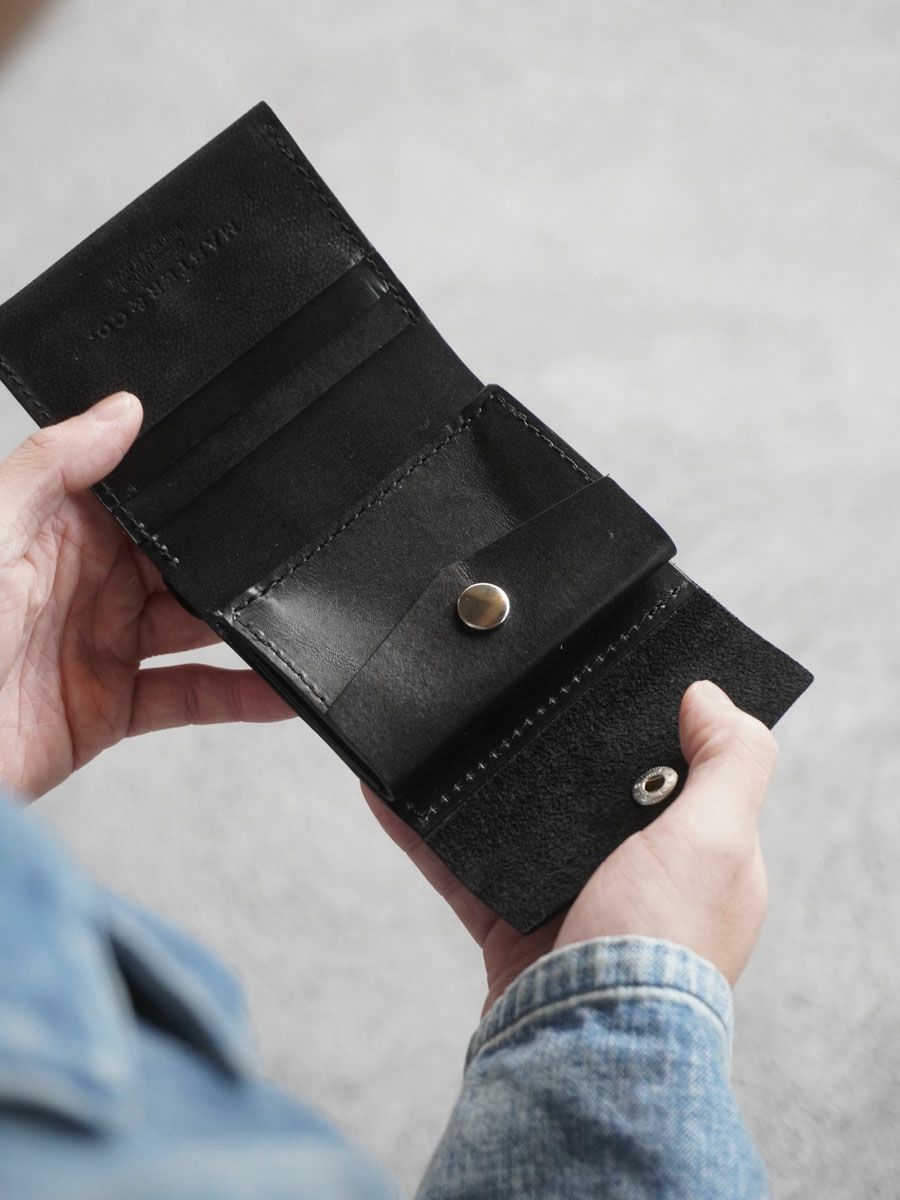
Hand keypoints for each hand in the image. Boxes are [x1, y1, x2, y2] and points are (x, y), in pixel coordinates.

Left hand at [0, 391, 292, 798]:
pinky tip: (278, 690)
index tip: (244, 474)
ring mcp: (102, 647)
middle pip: (180, 563)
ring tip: (294, 614)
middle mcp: (85, 586)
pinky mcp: (113, 707)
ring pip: (194, 626)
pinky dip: (240, 696)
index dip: (188, 489)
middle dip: (229, 559)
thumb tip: (120, 411)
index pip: (139, 499)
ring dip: (243, 624)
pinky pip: (191, 695)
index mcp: (55, 532)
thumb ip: (52, 467)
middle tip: (284, 554)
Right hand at [364, 678, 777, 1011]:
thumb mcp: (717, 841)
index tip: (605, 677)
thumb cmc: (660, 947)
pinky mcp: (510, 925)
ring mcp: (570, 900)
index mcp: (695, 854)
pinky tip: (389, 793)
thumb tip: (709, 695)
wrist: (584, 1048)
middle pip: (588, 791)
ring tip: (444, 730)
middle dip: (552, 748)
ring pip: (517, 821)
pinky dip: (423, 830)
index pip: (677, 771)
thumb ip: (731, 763)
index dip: (646, 728)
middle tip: (516, 692)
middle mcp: (636, 876)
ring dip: (478, 780)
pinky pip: (459, 864)